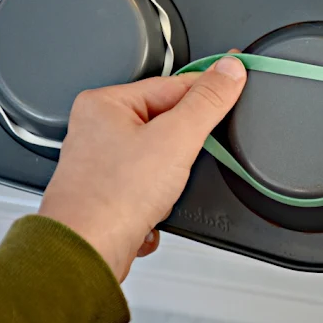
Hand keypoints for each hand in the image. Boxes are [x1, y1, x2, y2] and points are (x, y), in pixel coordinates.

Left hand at [39, 55, 246, 280]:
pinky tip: (153, 204)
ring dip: (172, 174)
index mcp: (105, 104)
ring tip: (161, 188)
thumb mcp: (175, 138)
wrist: (88, 252)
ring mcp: (104, 163)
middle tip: (187, 156)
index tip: (234, 83)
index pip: (172, 84)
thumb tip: (229, 71)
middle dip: (184, 145)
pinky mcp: (112, 191)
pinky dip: (160, 195)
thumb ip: (207, 101)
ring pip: (161, 156)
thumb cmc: (111, 197)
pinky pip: (152, 182)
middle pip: (167, 122)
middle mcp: (99, 129)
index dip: (207, 90)